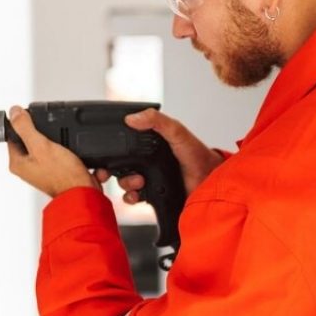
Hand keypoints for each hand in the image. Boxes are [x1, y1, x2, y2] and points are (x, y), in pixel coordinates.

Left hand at [7, 105, 99, 197]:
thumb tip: (14, 111)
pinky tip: (80, 156)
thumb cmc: (62, 177)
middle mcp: (30, 168)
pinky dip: (77, 156)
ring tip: (72, 146)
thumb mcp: (41, 146)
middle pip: (35, 140)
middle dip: (50, 134)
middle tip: (57, 132)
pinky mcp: (63, 173)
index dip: (24, 125)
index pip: (14, 136)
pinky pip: (69, 157)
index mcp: (18, 163)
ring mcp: (47, 171)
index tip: (35, 119)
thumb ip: (26, 128)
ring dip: (67, 145)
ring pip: (54, 147)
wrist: (85, 194)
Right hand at [94, 108, 223, 203]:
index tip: (104, 150)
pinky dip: (131, 197)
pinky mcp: (153, 194)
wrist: (211, 182)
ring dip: (125, 183)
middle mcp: (148, 160)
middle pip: (119, 164)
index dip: (113, 147)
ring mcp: (150, 178)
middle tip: (109, 172)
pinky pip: (134, 197)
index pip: (125, 143)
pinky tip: (138, 195)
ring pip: (124, 181)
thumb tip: (132, 118)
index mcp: (151, 143)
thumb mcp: (177, 132)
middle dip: (111, 169)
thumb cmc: (198, 155)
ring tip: (138, 182)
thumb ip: (157, 121)